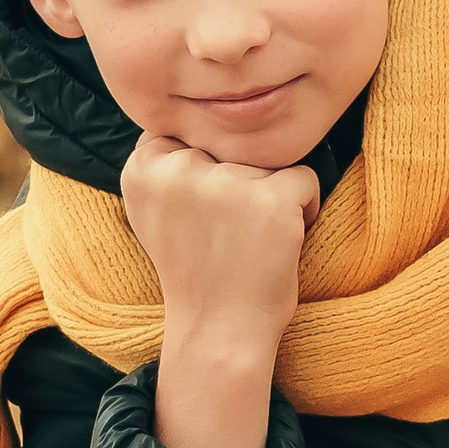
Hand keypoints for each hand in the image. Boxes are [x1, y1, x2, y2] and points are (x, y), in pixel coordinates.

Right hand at [120, 132, 317, 447]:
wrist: (218, 332)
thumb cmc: (196, 270)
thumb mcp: (157, 211)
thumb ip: (166, 163)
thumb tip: (197, 115)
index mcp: (143, 169)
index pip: (188, 131)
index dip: (206, 170)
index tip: (200, 215)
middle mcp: (179, 169)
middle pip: (232, 145)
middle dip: (238, 182)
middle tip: (227, 234)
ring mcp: (225, 183)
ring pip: (268, 161)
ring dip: (270, 196)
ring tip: (250, 240)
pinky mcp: (270, 199)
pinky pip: (305, 179)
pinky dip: (305, 210)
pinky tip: (280, 241)